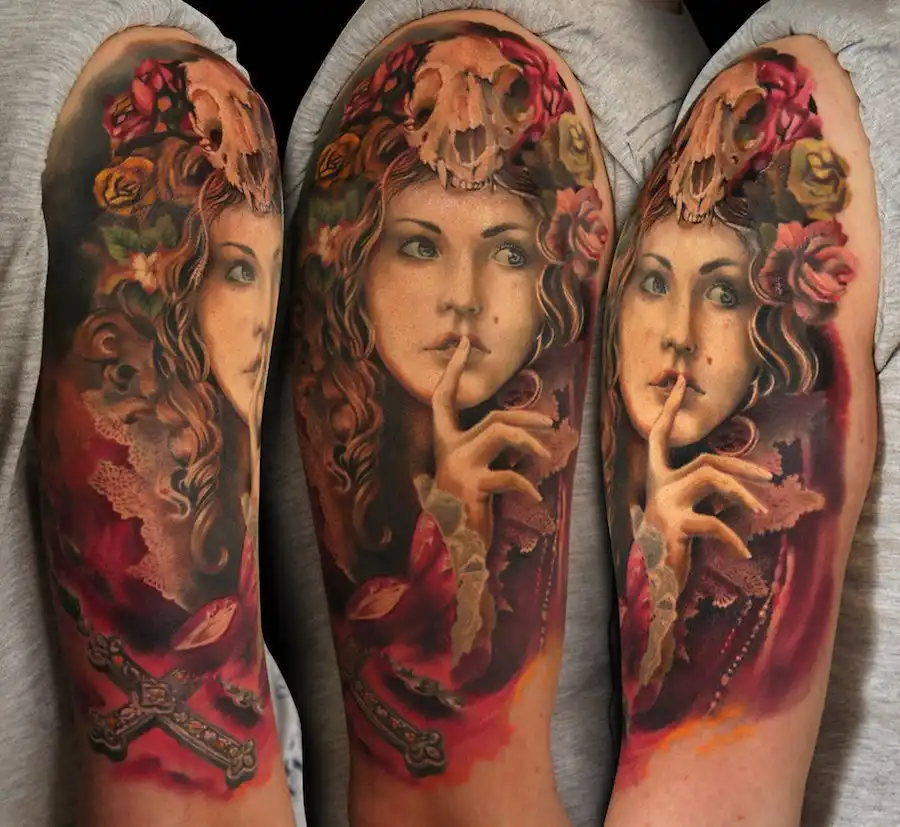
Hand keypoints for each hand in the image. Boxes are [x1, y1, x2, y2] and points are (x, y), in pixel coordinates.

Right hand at [432, 337, 553, 542]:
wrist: (448, 549)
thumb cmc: (464, 512)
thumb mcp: (475, 475)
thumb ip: (490, 453)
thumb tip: (523, 438)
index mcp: (445, 444)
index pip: (443, 398)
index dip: (452, 369)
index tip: (463, 343)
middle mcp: (448, 450)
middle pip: (493, 416)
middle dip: (526, 416)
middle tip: (552, 423)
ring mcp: (459, 467)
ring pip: (500, 431)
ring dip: (530, 440)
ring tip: (547, 455)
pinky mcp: (471, 488)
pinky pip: (507, 476)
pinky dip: (525, 485)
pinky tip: (535, 496)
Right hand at [643, 375, 771, 588]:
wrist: (649, 585)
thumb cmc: (671, 548)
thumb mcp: (686, 515)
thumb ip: (703, 496)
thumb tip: (735, 485)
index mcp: (657, 480)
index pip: (658, 435)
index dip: (670, 408)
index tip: (681, 381)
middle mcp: (657, 486)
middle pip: (707, 460)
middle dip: (741, 467)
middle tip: (769, 479)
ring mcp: (664, 505)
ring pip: (711, 477)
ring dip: (742, 493)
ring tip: (760, 511)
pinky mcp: (673, 528)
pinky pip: (713, 523)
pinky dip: (732, 536)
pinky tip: (742, 551)